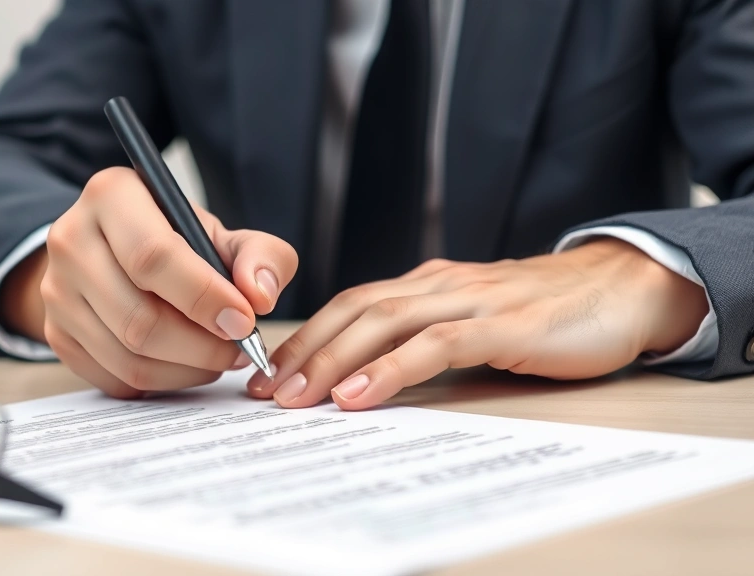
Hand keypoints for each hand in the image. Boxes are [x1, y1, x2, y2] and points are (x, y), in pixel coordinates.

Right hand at [1, 167, 297, 397]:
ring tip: (218, 357)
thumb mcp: (220, 232)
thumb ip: (259, 255)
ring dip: (187, 369)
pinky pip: (116, 378)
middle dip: (201, 345)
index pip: (153, 257)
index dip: (204, 297)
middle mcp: (71, 240)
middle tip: (238, 349)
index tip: (244, 322)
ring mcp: (56, 292)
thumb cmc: (175, 239)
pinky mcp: (57, 335)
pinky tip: (186, 364)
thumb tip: (260, 296)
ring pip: (128, 356)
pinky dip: (162, 381)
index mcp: (111, 195)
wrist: (114, 250)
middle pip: (139, 318)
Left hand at [248, 238, 707, 409]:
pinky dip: (391, 369)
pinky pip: (435, 346)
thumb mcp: (473, 318)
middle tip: (265, 390)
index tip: (268, 372)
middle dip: (303, 350)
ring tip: (297, 397)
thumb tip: (369, 373)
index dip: (305, 336)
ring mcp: (471, 300)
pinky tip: (360, 395)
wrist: (620, 288)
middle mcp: (440, 284)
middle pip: (354, 311)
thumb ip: (427, 336)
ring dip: (333, 360)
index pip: (351, 304)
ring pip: (384, 323)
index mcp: (428, 284)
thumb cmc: (542, 312)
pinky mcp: (504, 326)